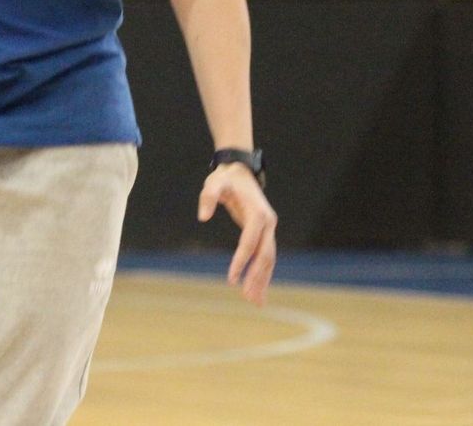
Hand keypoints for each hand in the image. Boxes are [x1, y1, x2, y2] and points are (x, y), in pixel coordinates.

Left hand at [197, 164, 277, 305]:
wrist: (239, 171)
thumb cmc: (225, 178)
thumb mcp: (213, 183)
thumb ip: (208, 197)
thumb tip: (203, 217)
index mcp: (258, 213)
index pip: (250, 243)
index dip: (241, 261)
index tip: (231, 280)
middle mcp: (268, 222)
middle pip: (264, 255)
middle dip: (256, 277)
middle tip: (248, 298)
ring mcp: (269, 228)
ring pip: (268, 259)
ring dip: (263, 280)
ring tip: (256, 302)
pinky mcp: (265, 232)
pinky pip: (265, 256)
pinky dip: (263, 273)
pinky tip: (258, 289)